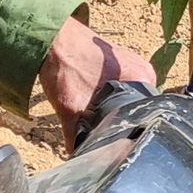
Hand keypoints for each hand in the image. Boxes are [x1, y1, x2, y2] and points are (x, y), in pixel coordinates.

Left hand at [39, 15, 156, 150]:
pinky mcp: (116, 64)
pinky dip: (101, 96)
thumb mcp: (71, 106)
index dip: (126, 131)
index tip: (112, 140)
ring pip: (122, 99)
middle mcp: (143, 72)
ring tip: (90, 110)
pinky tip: (88, 98)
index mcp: (145, 79)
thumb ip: (76, 135)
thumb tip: (78, 157)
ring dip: (107, 108)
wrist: (47, 35)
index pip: (145, 116)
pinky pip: (114, 88)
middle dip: (115, 121)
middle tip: (97, 127)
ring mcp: (130, 65)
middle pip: (133, 110)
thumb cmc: (62, 61)